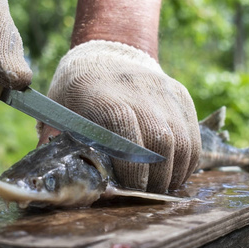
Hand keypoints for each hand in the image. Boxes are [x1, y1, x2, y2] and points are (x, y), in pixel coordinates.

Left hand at [38, 40, 200, 192]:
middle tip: (145, 193)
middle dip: (154, 177)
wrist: (105, 55)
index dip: (130, 166)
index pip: (123, 129)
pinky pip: (192, 134)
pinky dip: (187, 160)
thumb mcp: (56, 112)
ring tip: (161, 186)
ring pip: (181, 140)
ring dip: (174, 172)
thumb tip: (61, 184)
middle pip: (159, 139)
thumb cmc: (75, 92)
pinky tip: (174, 171)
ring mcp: (161, 89)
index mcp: (97, 92)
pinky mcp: (179, 94)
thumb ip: (57, 145)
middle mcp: (135, 87)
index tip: (127, 188)